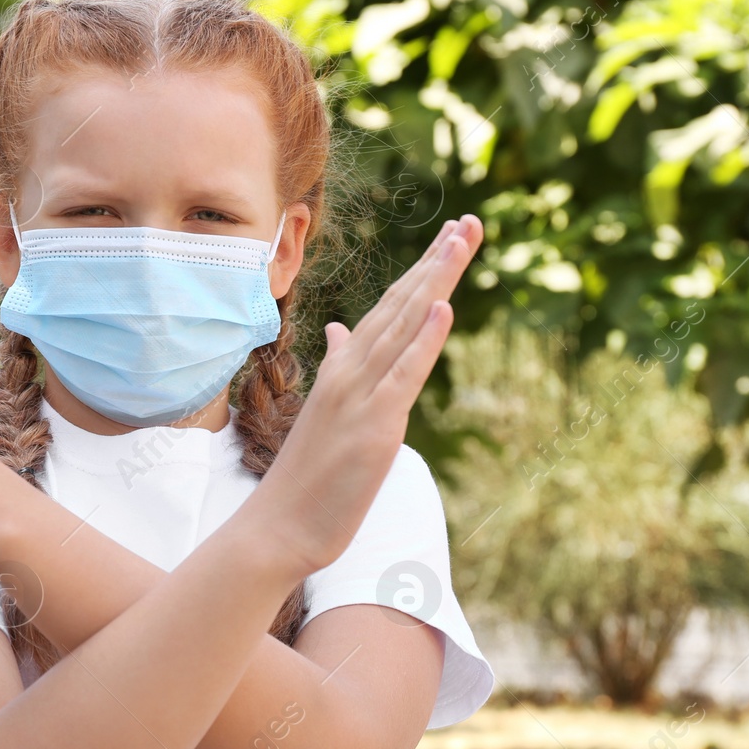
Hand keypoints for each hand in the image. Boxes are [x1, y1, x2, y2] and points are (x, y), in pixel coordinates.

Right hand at [249, 214, 482, 578]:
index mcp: (346, 369)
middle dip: (437, 263)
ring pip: (404, 328)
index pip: (390, 308)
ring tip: (461, 241)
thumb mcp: (327, 411)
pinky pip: (404, 375)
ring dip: (435, 282)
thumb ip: (338, 365)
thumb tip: (340, 330)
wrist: (279, 526)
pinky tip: (444, 307)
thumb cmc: (306, 478)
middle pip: (402, 306)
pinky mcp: (374, 426)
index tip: (450, 238)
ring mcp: (361, 396)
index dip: (421, 271)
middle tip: (469, 223)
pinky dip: (425, 339)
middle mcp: (352, 372)